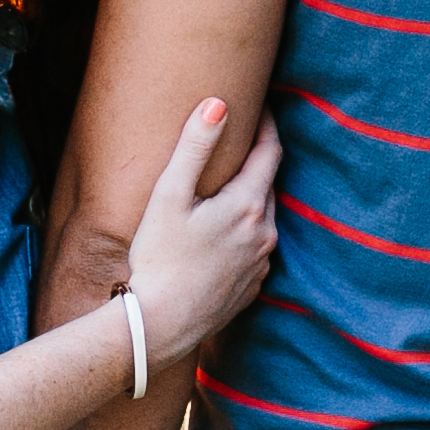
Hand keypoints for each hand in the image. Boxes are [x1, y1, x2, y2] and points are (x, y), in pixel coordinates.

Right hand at [123, 99, 280, 365]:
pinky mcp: (251, 287)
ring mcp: (260, 264)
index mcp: (248, 205)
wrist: (160, 325)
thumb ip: (194, 146)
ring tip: (226, 187)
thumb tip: (218, 104)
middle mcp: (264, 233)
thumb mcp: (169, 195)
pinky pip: (254, 249)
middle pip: (267, 185)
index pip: (270, 151)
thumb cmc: (158, 258)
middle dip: (257, 161)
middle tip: (240, 142)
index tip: (258, 104)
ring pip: (262, 218)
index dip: (265, 124)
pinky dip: (243, 233)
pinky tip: (220, 235)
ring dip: (250, 199)